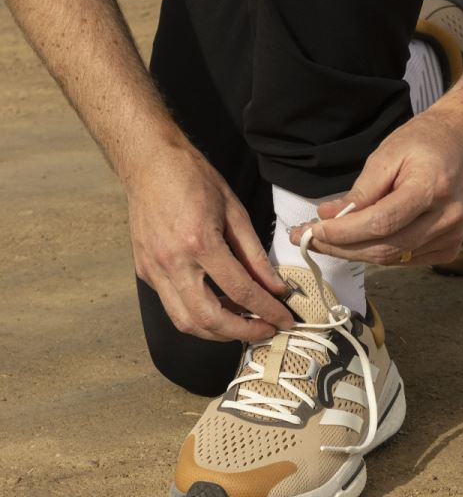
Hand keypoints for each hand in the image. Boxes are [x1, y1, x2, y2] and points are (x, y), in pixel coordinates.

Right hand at [127, 143, 292, 341]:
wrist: (148, 164)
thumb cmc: (194, 179)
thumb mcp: (235, 211)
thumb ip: (255, 255)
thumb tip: (275, 287)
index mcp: (199, 242)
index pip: (240, 291)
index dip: (267, 311)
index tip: (284, 320)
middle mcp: (172, 262)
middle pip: (208, 319)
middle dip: (242, 333)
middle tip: (265, 330)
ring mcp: (154, 270)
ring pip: (186, 322)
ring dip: (218, 332)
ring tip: (243, 324)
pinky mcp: (145, 272)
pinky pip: (173, 307)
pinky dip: (198, 316)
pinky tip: (218, 308)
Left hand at [290, 105, 462, 265]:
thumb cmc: (424, 142)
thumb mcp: (387, 154)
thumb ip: (359, 191)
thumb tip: (328, 216)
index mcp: (431, 188)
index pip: (380, 223)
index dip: (343, 233)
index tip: (313, 230)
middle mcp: (446, 219)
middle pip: (384, 248)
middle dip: (340, 247)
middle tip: (309, 239)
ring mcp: (451, 237)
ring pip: (390, 259)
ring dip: (352, 252)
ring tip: (325, 240)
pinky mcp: (449, 248)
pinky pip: (403, 260)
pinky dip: (375, 253)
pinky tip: (356, 241)